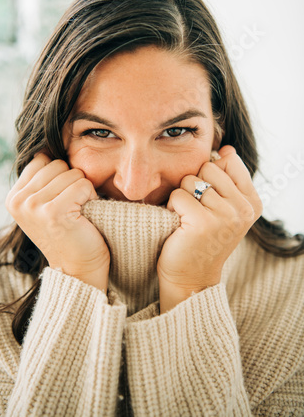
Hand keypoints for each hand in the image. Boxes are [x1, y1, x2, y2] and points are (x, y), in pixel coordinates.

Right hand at [5, 153, 109, 291]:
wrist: (79, 268)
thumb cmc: (71, 232)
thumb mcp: (47, 203)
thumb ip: (44, 178)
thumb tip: (49, 143)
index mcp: (14, 196)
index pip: (43, 159)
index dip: (61, 175)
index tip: (62, 199)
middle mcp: (18, 200)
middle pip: (58, 164)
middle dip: (72, 181)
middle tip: (72, 208)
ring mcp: (33, 206)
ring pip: (72, 173)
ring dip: (83, 190)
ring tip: (78, 212)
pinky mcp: (53, 212)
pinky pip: (82, 184)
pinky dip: (91, 197)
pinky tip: (85, 215)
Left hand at [157, 145, 262, 312]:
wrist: (190, 276)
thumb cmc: (201, 238)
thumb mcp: (223, 207)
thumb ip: (227, 179)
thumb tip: (226, 148)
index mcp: (252, 202)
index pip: (229, 161)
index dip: (210, 174)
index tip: (210, 200)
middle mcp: (244, 208)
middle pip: (208, 167)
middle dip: (195, 185)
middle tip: (197, 212)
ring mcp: (226, 215)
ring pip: (191, 180)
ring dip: (182, 197)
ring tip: (188, 219)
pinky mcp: (203, 222)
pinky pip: (178, 195)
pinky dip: (172, 208)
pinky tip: (180, 225)